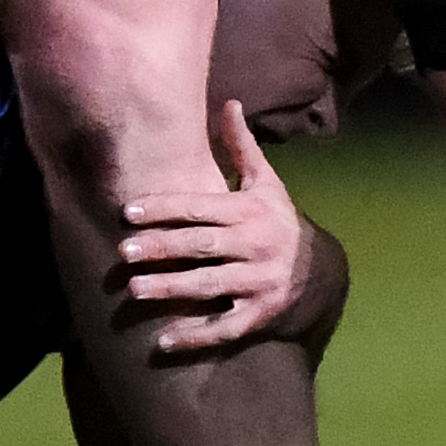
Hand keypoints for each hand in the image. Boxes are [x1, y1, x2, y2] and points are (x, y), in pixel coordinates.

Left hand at [120, 98, 309, 354]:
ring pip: (210, 287)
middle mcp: (257, 246)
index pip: (201, 208)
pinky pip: (225, 328)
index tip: (128, 212)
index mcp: (251, 211)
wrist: (323, 272)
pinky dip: (195, 338)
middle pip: (202, 246)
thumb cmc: (280, 222)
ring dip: (172, 289)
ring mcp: (260, 283)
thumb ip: (242, 147)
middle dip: (162, 248)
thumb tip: (228, 102)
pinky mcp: (261, 315)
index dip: (165, 208)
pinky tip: (163, 342)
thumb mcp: (267, 184)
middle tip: (123, 252)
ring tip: (135, 290)